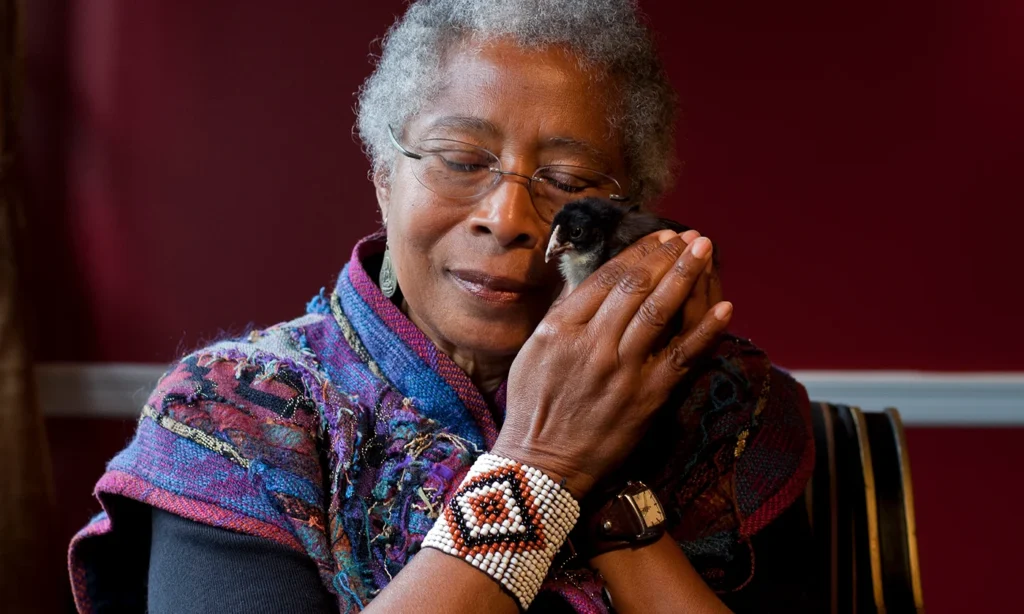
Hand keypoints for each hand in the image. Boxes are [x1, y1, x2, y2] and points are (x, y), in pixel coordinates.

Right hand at [492, 230, 731, 498]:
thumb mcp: (533, 351)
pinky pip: (683, 356)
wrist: (542, 464)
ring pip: (661, 311)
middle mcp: (593, 343)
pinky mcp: (647, 397)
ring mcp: (623, 369)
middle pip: (637, 287)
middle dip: (666, 255)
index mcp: (561, 328)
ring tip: (704, 251)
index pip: (606, 277)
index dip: (638, 252)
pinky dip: (706, 330)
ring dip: (686, 275)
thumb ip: (562, 315)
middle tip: (688, 236)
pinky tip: (726, 307)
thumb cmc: (533, 407)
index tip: (658, 236)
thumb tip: (590, 281)